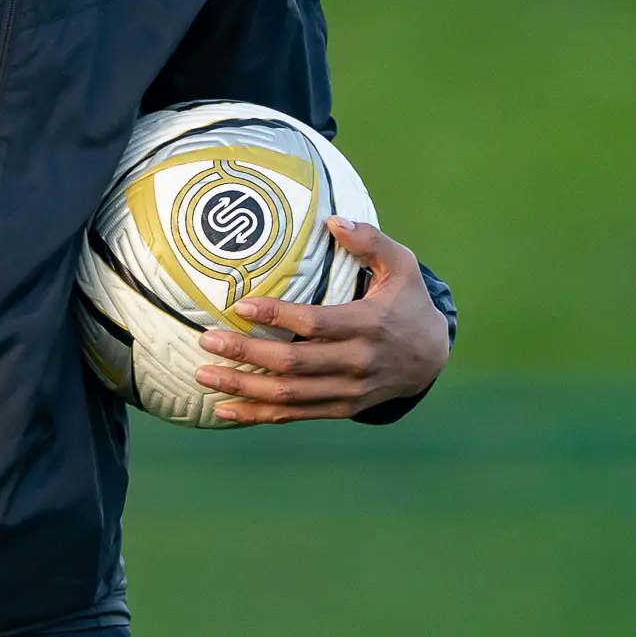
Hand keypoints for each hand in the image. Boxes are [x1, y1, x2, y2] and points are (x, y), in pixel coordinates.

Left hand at [195, 218, 450, 425]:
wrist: (431, 358)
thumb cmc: (407, 303)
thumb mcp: (402, 266)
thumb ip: (371, 241)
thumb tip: (332, 221)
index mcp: (368, 325)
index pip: (315, 324)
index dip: (276, 316)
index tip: (239, 305)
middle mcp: (356, 362)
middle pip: (293, 363)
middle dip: (246, 353)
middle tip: (206, 340)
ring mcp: (348, 391)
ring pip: (288, 394)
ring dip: (243, 387)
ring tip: (204, 375)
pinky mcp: (341, 408)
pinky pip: (295, 414)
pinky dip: (258, 414)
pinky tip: (224, 409)